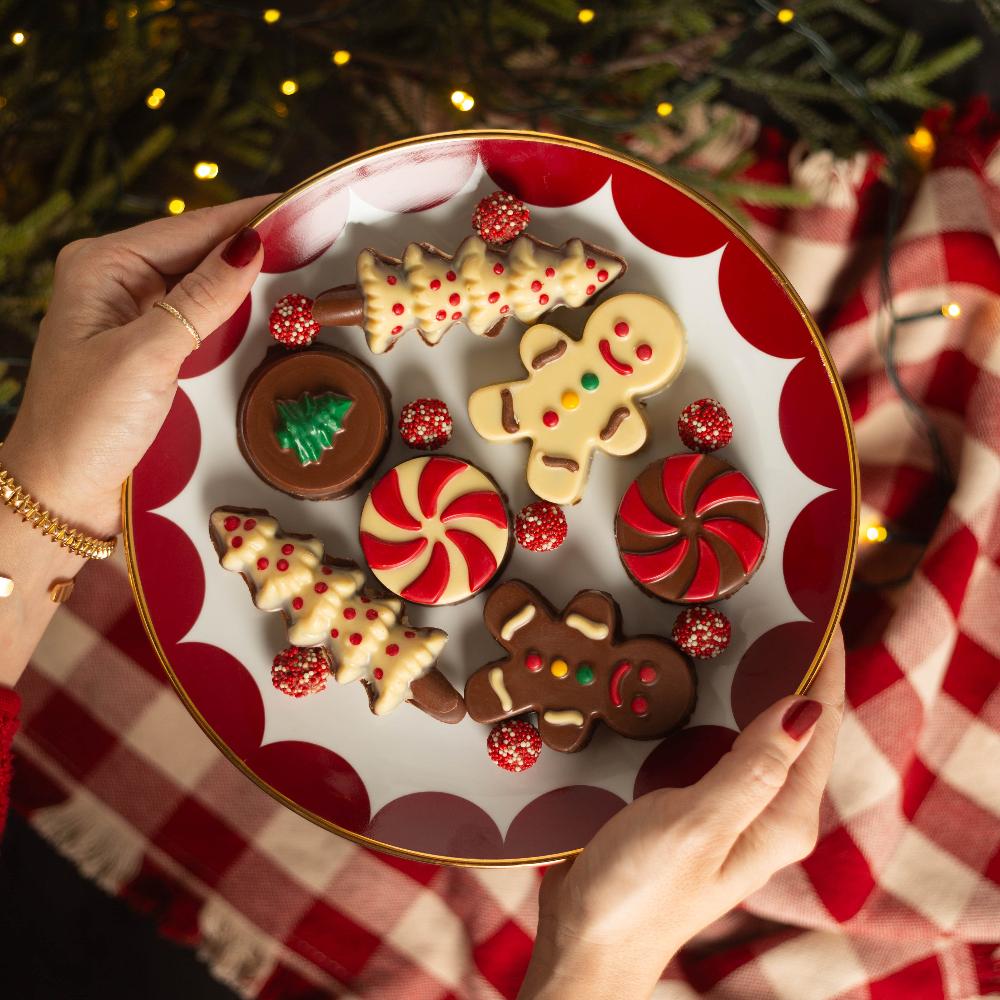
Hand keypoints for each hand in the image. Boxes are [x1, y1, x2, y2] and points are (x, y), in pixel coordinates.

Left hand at [2, 196, 273, 537]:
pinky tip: (261, 304)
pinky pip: (197, 312)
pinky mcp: (144, 344)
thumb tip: (251, 245)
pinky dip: (231, 307)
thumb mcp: (148, 355)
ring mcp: (129, 312)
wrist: (61, 490)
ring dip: (244, 275)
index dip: (249, 216)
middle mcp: (114, 280)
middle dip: (250, 242)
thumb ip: (202, 299)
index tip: (302, 205)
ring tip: (300, 261)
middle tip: (314, 235)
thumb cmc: (88, 424)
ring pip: (199, 280)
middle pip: (196, 248)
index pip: (190, 228)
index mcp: (101, 265)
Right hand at [519, 631, 845, 999]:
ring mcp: (732, 808)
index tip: (814, 610)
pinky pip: (720, 743)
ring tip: (740, 629)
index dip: (824, 668)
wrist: (587, 940)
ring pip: (756, 731)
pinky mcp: (696, 803)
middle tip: (774, 606)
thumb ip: (753, 768)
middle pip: (796, 727)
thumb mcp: (698, 823)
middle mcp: (767, 811)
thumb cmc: (641, 890)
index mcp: (782, 817)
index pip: (819, 727)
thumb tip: (806, 706)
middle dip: (794, 668)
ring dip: (753, 683)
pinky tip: (692, 682)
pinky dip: (716, 707)